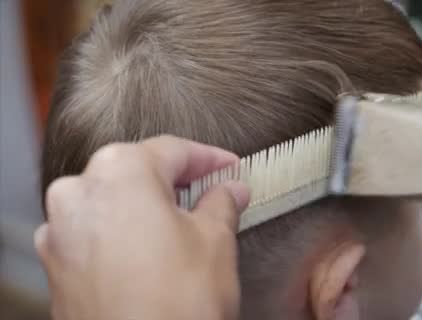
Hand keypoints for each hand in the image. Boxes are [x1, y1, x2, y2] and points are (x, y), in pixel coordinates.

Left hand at [35, 136, 249, 319]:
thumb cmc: (176, 305)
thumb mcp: (216, 241)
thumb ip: (222, 204)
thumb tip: (229, 190)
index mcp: (119, 171)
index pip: (174, 150)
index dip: (210, 159)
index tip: (229, 169)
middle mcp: (79, 193)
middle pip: (138, 171)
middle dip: (178, 181)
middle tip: (212, 193)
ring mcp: (61, 231)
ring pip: (114, 201)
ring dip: (149, 207)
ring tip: (185, 225)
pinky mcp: (57, 266)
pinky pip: (96, 233)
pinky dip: (124, 233)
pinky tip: (152, 251)